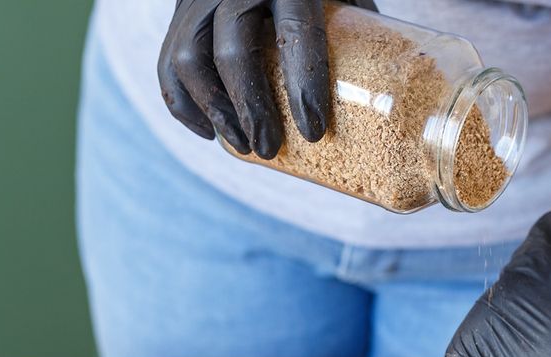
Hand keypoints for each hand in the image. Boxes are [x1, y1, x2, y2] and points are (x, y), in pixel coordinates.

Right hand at [157, 0, 374, 158]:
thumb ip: (354, 33)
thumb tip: (382, 102)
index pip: (294, 33)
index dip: (303, 85)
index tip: (314, 131)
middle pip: (233, 52)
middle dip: (252, 110)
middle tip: (270, 148)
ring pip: (190, 58)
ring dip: (215, 111)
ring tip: (242, 146)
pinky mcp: (180, 10)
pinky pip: (169, 60)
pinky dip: (182, 103)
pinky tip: (209, 133)